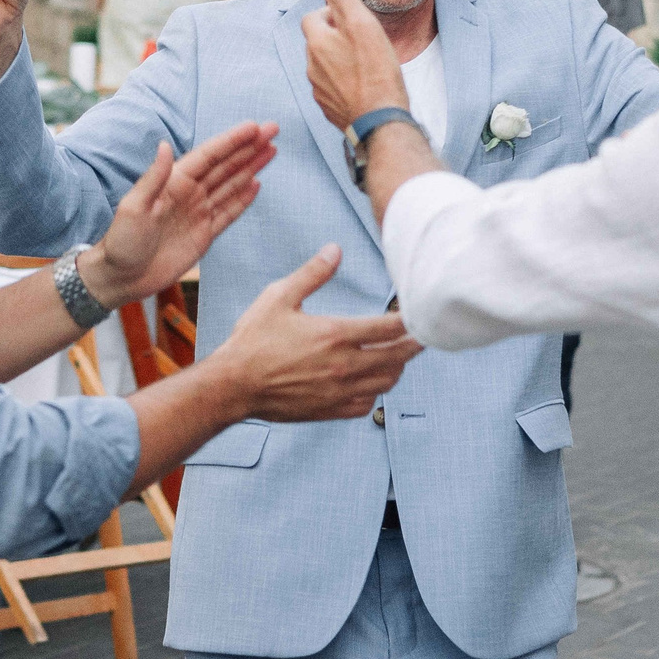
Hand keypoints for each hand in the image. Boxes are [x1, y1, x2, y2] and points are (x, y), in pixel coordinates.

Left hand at [86, 121, 279, 305]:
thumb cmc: (121, 241)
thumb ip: (153, 177)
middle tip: (273, 129)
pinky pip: (228, 212)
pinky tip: (256, 184)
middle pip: (226, 165)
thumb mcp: (133, 207)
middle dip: (249, 147)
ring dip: (251, 167)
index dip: (232, 141)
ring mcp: (198, 213)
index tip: (254, 127)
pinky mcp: (204, 234)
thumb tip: (165, 145)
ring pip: (231, 185)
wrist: (121, 278)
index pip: (209, 155)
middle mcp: (189, 193)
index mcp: (174, 182)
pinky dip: (243, 198)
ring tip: (271, 150)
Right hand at [208, 245, 422, 421]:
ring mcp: (339, 391)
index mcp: (335, 334)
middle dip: (415, 345)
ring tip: (398, 355)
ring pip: (386, 382)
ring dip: (397, 367)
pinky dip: (375, 391)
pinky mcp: (331, 409)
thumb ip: (313, 273)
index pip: (389, 328)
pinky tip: (371, 380)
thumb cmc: (253, 340)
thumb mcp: (279, 297)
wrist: (233, 386)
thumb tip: (335, 249)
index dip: (410, 320)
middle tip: (424, 335)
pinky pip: (367, 403)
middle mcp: (344, 365)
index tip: (418, 312)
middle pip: (398, 357)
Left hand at [302, 0, 408, 129]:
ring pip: (324, 64)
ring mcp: (318, 89)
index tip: (354, 21)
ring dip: (340, 59)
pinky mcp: (328, 107)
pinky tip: (364, 85)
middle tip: (364, 41)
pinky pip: (331, 87)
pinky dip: (344, 82)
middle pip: (318, 41)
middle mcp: (311, 65)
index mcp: (316, 42)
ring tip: (366, 63)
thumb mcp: (361, 23)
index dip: (333, 14)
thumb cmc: (375, 70)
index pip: (313, 16)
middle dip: (336, 37)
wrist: (379, 120)